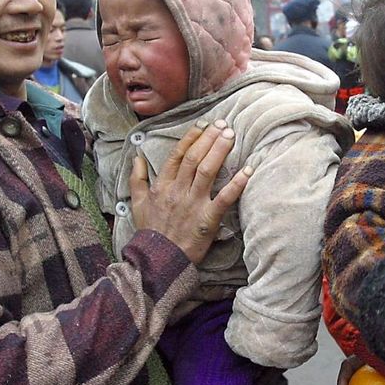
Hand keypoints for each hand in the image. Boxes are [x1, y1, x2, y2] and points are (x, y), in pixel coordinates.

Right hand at [129, 119, 250, 263]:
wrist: (157, 261)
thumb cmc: (150, 233)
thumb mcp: (137, 204)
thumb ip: (137, 179)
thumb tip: (136, 157)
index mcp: (163, 186)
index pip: (177, 155)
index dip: (191, 138)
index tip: (203, 125)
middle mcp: (178, 191)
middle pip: (194, 158)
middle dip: (209, 138)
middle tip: (223, 124)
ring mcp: (193, 204)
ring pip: (207, 171)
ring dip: (220, 151)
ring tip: (231, 135)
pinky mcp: (207, 219)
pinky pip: (224, 198)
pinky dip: (237, 184)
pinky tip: (248, 170)